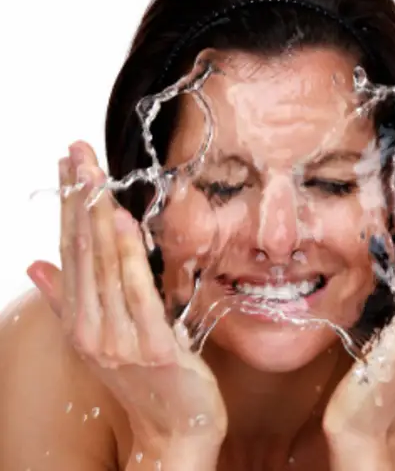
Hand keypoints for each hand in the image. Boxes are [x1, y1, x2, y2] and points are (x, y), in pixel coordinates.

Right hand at [27, 141, 226, 454]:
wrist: (173, 429)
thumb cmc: (142, 381)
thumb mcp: (98, 339)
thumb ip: (68, 300)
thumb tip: (35, 264)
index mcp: (81, 320)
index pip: (69, 251)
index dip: (65, 207)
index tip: (64, 167)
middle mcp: (92, 327)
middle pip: (82, 250)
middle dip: (78, 197)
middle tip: (76, 151)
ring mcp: (119, 337)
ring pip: (104, 265)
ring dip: (96, 215)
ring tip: (92, 172)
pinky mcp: (153, 346)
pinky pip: (137, 292)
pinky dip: (126, 255)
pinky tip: (120, 219)